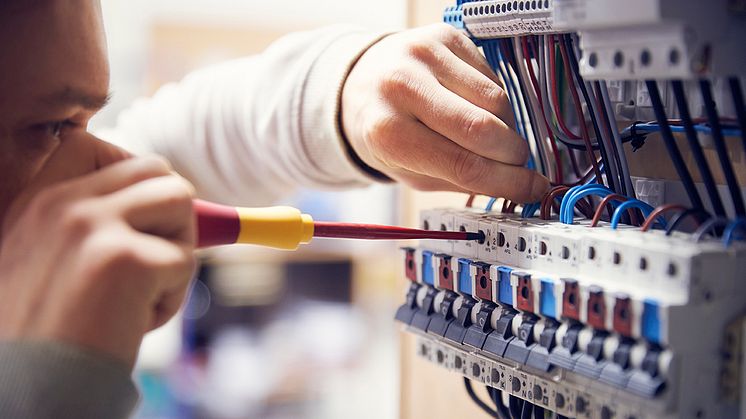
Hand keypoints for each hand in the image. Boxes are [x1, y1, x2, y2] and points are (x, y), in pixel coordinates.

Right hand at [0, 133, 195, 367]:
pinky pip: (184, 261)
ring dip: (175, 253)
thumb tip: (176, 198)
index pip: (100, 148)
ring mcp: (91, 225)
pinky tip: (129, 321)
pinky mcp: (125, 259)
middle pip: (157, 171)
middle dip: (170, 217)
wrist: (26, 389)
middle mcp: (61, 203)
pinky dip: (169, 299)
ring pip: (181, 202)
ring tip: (136, 295)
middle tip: (149, 263)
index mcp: (38, 199)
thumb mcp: (56, 261)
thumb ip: (99, 223)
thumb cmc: (50, 332)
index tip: (139, 218)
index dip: (135, 178)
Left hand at [341, 24, 548, 202]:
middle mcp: (402, 86)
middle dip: (512, 155)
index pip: (463, 164)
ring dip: (507, 128)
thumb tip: (518, 185)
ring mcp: (424, 55)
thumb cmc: (386, 133)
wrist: (360, 83)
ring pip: (495, 100)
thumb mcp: (410, 172)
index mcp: (387, 132)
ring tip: (493, 139)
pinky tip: (479, 110)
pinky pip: (491, 76)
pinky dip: (496, 102)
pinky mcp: (444, 35)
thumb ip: (461, 180)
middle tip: (516, 165)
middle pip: (483, 130)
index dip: (506, 182)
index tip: (532, 188)